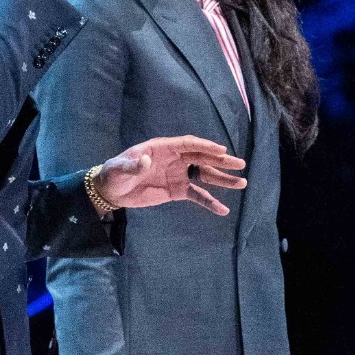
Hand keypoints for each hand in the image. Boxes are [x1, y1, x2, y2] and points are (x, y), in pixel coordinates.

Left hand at [96, 135, 246, 215]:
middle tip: (240, 164)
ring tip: (241, 183)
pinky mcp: (177, 191)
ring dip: (222, 179)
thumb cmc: (115, 173)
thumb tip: (144, 161)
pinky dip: (210, 202)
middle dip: (221, 160)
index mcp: (163, 148)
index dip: (204, 146)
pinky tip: (223, 210)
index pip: (188, 144)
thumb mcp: (120, 169)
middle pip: (202, 158)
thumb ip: (133, 165)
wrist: (113, 191)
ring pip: (204, 175)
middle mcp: (175, 159)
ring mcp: (178, 175)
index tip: (221, 150)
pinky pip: (197, 196)